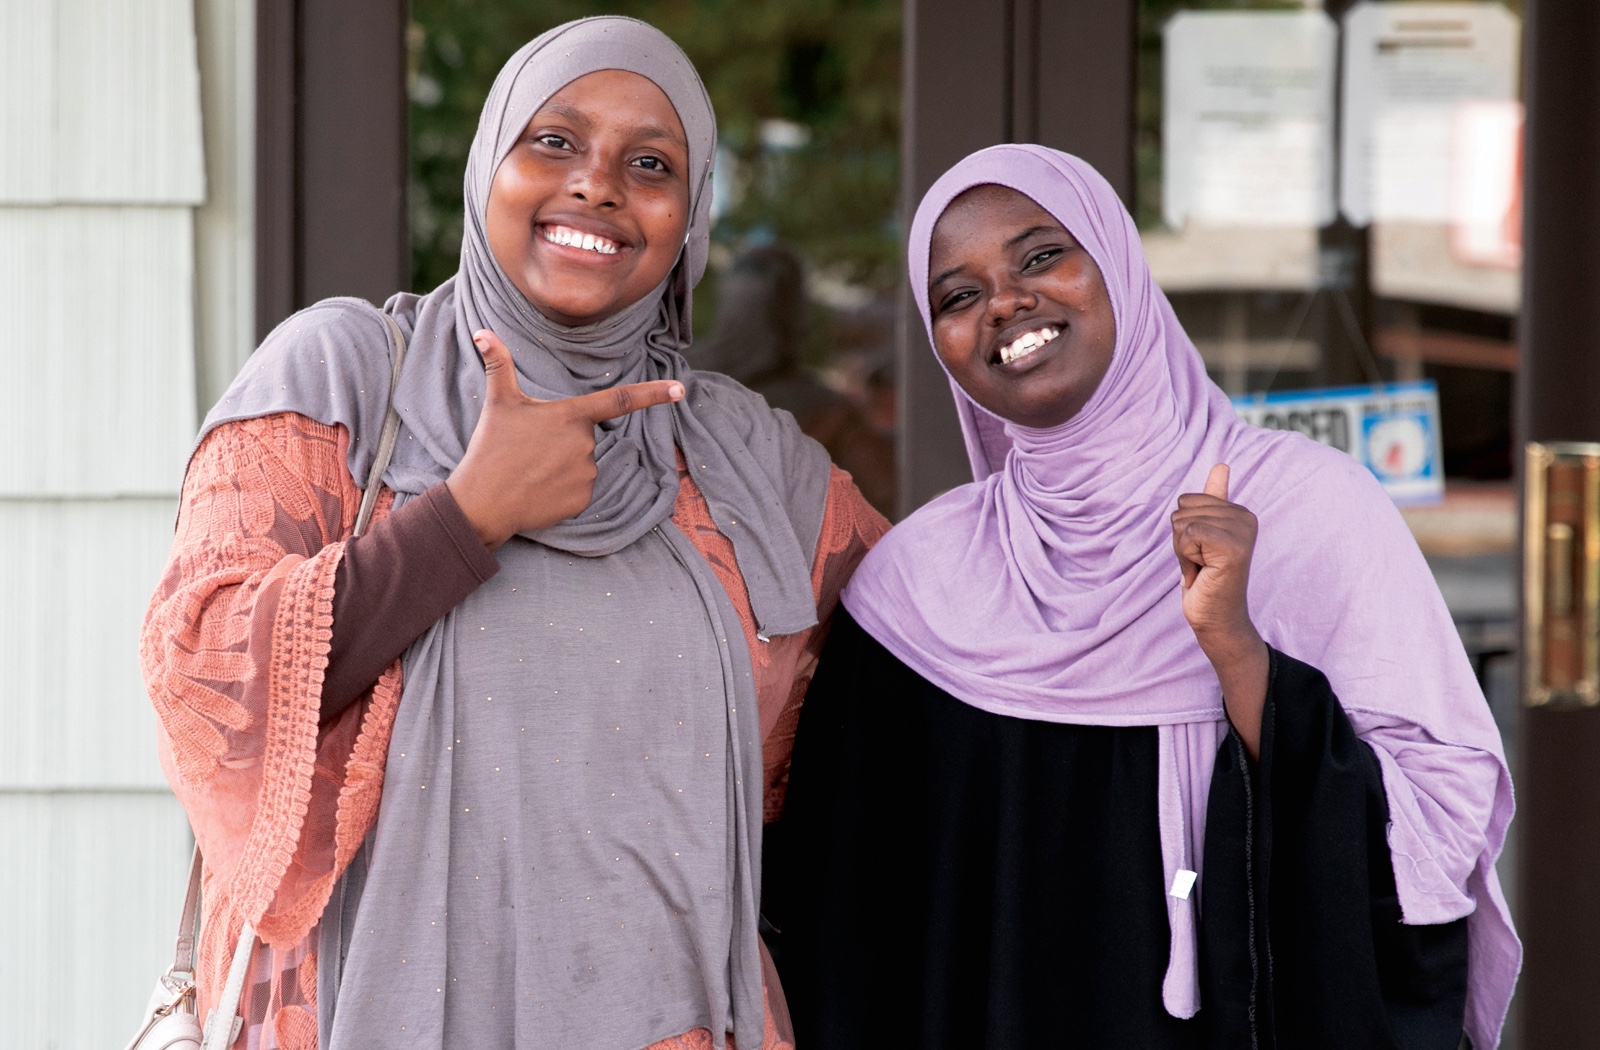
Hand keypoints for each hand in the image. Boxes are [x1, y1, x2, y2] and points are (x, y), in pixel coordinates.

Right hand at [446, 329, 683, 548]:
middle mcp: (586, 444)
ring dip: (561, 465)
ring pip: (583, 463)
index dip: (654, 394)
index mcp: (572, 415)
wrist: (482, 504)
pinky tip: (538, 490)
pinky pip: (579, 489)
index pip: (621, 400)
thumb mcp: (498, 403)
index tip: (680, 389)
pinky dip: (561, 489)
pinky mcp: (583, 501)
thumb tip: (482, 332)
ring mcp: (587, 474)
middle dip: (562, 441)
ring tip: (529, 470)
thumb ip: (499, 365)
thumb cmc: (490, 449)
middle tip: (528, 449)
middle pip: (585, 436)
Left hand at [1172, 463, 1267, 756]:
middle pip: (1181, 509)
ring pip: (1181, 522)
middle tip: (1202, 563)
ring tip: (1203, 568)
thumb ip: (1215, 500)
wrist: (1215, 618)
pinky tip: (1203, 572)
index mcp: (1240, 511)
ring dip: (1182, 551)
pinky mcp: (1233, 547)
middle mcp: (1246, 517)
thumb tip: (1221, 464)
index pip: (1187, 500)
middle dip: (1181, 541)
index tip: (1202, 552)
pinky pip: (1187, 534)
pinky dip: (1185, 558)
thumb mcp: (1204, 534)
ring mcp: (1242, 532)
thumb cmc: (1207, 578)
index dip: (1184, 530)